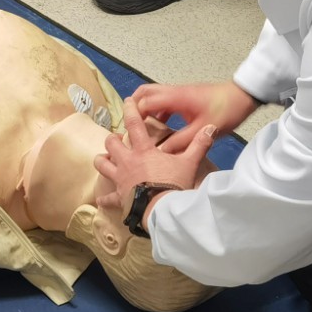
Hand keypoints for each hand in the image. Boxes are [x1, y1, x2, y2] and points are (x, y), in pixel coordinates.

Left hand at [94, 112, 217, 213]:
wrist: (163, 209)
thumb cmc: (174, 184)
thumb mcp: (190, 163)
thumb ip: (199, 144)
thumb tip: (210, 128)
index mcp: (143, 151)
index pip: (134, 124)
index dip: (130, 111)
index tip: (126, 102)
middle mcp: (127, 161)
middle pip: (111, 144)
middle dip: (112, 139)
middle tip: (117, 139)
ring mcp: (120, 179)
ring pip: (102, 165)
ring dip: (103, 161)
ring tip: (106, 159)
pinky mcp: (119, 197)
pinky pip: (108, 198)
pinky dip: (105, 199)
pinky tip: (101, 200)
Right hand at [128, 80, 258, 145]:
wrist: (243, 96)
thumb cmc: (224, 111)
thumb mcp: (202, 130)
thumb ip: (180, 142)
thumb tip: (161, 153)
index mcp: (174, 98)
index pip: (144, 102)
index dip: (134, 117)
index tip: (131, 133)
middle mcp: (173, 92)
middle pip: (144, 92)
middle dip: (134, 108)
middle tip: (131, 126)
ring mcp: (179, 92)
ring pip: (153, 95)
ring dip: (145, 109)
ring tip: (143, 129)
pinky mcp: (185, 96)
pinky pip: (164, 101)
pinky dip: (157, 111)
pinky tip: (162, 127)